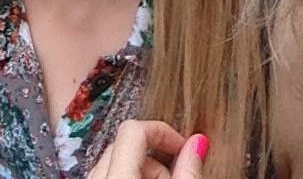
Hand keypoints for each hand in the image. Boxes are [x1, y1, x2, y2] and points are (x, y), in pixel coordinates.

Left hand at [88, 120, 208, 178]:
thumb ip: (188, 171)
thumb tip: (198, 142)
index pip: (133, 129)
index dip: (162, 132)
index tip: (183, 147)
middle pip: (123, 144)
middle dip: (155, 157)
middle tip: (177, 178)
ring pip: (112, 162)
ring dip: (141, 169)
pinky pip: (105, 176)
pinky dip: (125, 177)